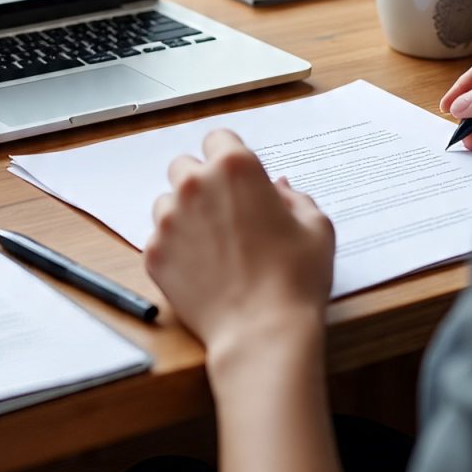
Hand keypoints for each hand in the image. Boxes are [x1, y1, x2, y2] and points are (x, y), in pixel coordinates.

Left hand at [144, 129, 334, 366]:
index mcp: (235, 167)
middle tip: (223, 211)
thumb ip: (294, 198)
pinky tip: (201, 270)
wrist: (263, 332)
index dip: (227, 156)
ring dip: (184, 214)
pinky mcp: (154, 252)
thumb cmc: (296, 279)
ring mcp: (169, 219)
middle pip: (184, 166)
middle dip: (200, 182)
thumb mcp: (316, 227)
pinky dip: (174, 249)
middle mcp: (195, 184)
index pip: (217, 139)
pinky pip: (158, 239)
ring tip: (212, 245)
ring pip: (167, 202)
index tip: (234, 176)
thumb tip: (277, 189)